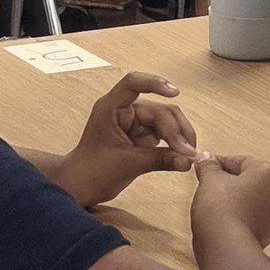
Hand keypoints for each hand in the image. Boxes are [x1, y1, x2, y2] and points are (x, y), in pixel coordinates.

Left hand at [61, 72, 199, 208]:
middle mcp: (123, 110)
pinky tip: (182, 156)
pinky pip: (163, 134)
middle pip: (158, 109)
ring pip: (165, 121)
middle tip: (188, 151)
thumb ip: (159, 160)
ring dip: (179, 136)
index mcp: (110, 107)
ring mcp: (133, 122)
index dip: (154, 83)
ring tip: (189, 156)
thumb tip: (187, 160)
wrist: (80, 186)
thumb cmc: (92, 171)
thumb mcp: (127, 165)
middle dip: (175, 129)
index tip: (174, 91)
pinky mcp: (141, 135)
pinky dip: (174, 144)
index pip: (132, 83)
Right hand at [191, 154, 269, 249]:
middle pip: (250, 179)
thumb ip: (209, 166)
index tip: (207, 165)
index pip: (241, 160)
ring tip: (213, 201)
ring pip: (252, 199)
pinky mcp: (268, 234)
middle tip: (209, 181)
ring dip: (235, 198)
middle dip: (229, 180)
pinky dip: (239, 214)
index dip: (219, 162)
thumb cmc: (223, 211)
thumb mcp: (210, 179)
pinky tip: (222, 217)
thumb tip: (206, 159)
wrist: (225, 247)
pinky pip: (252, 217)